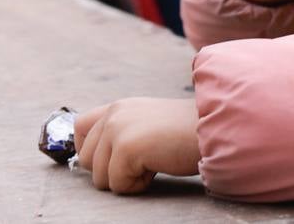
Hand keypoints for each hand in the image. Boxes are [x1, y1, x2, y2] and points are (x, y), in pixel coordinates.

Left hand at [74, 98, 200, 193]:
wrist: (214, 128)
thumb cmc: (187, 133)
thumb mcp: (148, 125)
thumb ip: (122, 132)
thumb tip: (93, 160)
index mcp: (118, 107)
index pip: (79, 128)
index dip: (89, 152)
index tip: (111, 162)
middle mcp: (113, 113)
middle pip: (86, 160)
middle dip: (112, 171)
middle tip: (144, 162)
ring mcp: (117, 129)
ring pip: (99, 178)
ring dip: (127, 179)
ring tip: (154, 162)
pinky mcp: (126, 147)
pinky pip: (117, 185)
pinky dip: (138, 186)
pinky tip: (158, 167)